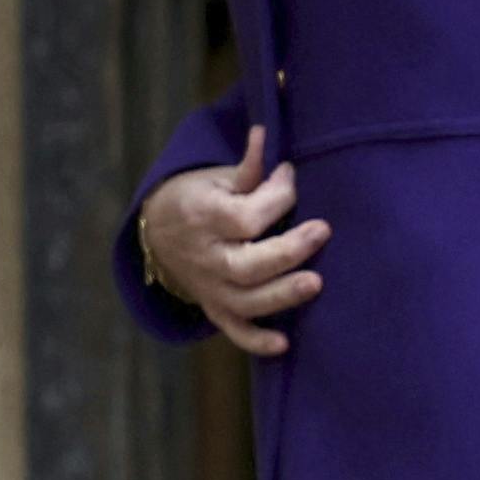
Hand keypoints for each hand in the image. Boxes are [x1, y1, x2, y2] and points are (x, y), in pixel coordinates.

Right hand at [140, 128, 329, 356]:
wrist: (156, 232)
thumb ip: (246, 169)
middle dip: (287, 250)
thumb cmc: (197, 198)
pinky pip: (234, 331)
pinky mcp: (215, 307)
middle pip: (247, 264)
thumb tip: (264, 135)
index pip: (245, 217)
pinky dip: (256, 341)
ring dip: (281, 295)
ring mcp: (209, 287)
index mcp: (202, 218)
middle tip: (322, 230)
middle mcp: (205, 257)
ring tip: (316, 283)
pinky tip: (284, 344)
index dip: (276, 198)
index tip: (291, 177)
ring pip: (245, 301)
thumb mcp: (214, 178)